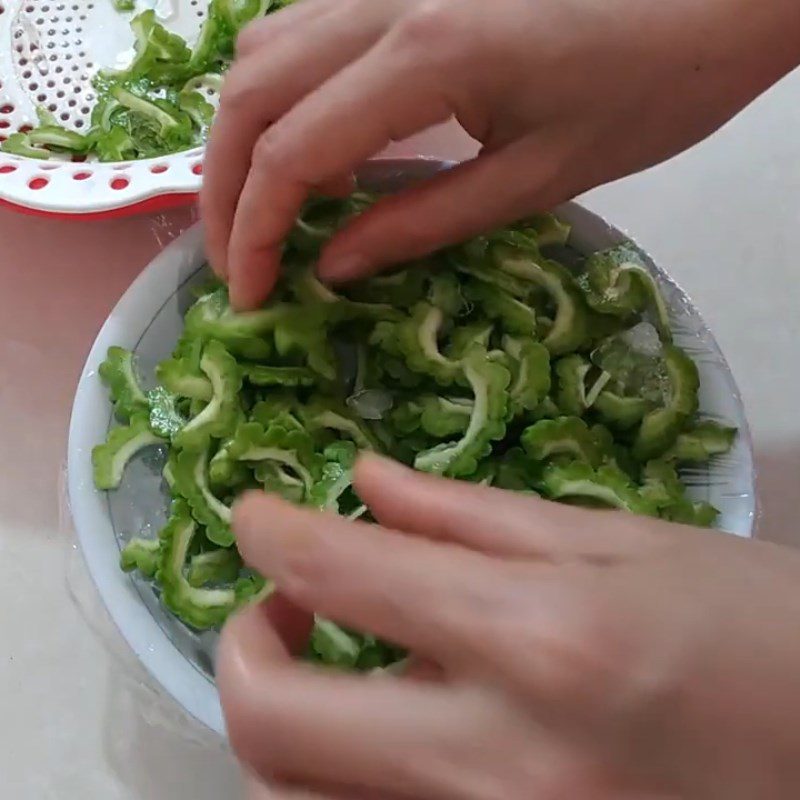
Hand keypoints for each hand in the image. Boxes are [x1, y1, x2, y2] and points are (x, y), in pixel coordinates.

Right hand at [201, 0, 799, 308]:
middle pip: (250, 92)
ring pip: (263, 51)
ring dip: (244, 140)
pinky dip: (283, 101)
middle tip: (237, 262)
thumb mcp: (533, 179)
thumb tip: (331, 266)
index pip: (291, 151)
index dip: (253, 232)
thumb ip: (419, 224)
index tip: (249, 295)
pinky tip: (312, 152)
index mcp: (426, 53)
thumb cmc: (646, 89)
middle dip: (222, 189)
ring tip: (265, 216)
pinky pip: (303, 32)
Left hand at [218, 454, 799, 798]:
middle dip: (245, 645)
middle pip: (273, 723)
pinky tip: (385, 727)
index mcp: (541, 640)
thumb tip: (366, 484)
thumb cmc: (756, 629)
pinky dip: (339, 778)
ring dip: (281, 723)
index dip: (270, 533)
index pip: (342, 573)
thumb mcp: (624, 544)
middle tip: (288, 598)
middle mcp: (501, 765)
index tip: (253, 514)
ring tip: (328, 664)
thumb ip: (472, 516)